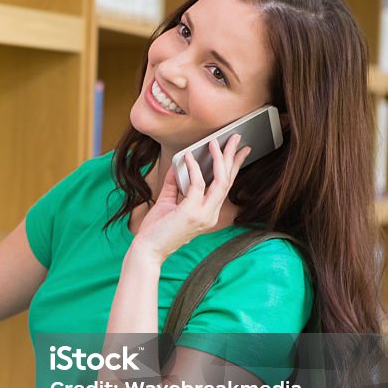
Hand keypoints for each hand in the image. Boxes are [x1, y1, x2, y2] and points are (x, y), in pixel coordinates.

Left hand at [130, 134, 251, 262]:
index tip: (240, 150)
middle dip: (233, 157)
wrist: (147, 250)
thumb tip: (178, 164)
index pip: (226, 186)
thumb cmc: (156, 230)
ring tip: (215, 142)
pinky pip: (198, 184)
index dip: (234, 166)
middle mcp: (211, 214)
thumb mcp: (167, 202)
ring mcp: (204, 215)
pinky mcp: (191, 213)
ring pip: (220, 181)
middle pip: (228, 180)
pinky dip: (194, 167)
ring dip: (219, 159)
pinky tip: (188, 156)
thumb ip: (175, 184)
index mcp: (209, 213)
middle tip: (236, 138)